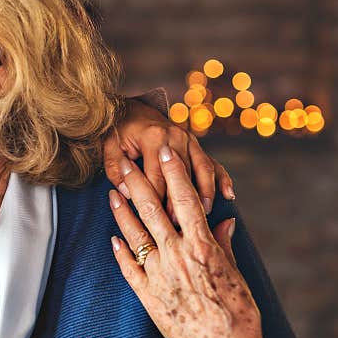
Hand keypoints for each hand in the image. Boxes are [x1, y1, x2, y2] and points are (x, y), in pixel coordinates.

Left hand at [103, 99, 234, 214]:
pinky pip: (213, 162)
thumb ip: (115, 170)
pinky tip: (228, 194)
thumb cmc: (119, 132)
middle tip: (179, 226)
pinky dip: (222, 178)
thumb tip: (127, 193)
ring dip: (205, 193)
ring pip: (203, 170)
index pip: (156, 177)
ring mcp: (190, 140)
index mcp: (153, 138)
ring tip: (204, 214)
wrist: (134, 110)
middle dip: (180, 202)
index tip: (156, 222)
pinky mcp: (197, 145)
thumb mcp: (109, 147)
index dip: (156, 201)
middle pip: (182, 176)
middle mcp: (176, 137)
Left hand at [107, 146, 273, 337]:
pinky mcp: (147, 296)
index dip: (175, 172)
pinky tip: (113, 236)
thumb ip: (224, 244)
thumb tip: (223, 219)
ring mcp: (159, 275)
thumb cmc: (238, 313)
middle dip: (137, 182)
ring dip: (122, 211)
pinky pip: (129, 267)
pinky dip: (121, 250)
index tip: (166, 150)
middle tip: (124, 162)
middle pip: (152, 210)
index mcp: (203, 246)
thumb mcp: (236, 273)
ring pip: (135, 234)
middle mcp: (177, 255)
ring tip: (111, 192)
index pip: (185, 199)